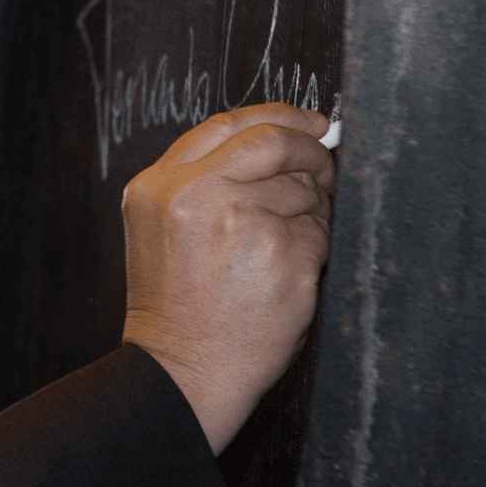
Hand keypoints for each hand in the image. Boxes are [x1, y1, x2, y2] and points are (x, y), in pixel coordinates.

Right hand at [119, 103, 335, 453]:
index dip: (278, 116)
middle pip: (272, 141)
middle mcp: (195, 195)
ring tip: (281, 247)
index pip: (228, 123)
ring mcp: (240, 223)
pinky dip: (314, 249)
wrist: (181, 370)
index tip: (310, 123)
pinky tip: (285, 275)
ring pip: (303, 189)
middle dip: (310, 149)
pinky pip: (318, 232)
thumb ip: (204, 180)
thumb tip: (288, 136)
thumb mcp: (163, 226)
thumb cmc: (177, 304)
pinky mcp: (281, 256)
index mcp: (159, 185)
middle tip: (326, 165)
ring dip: (310, 210)